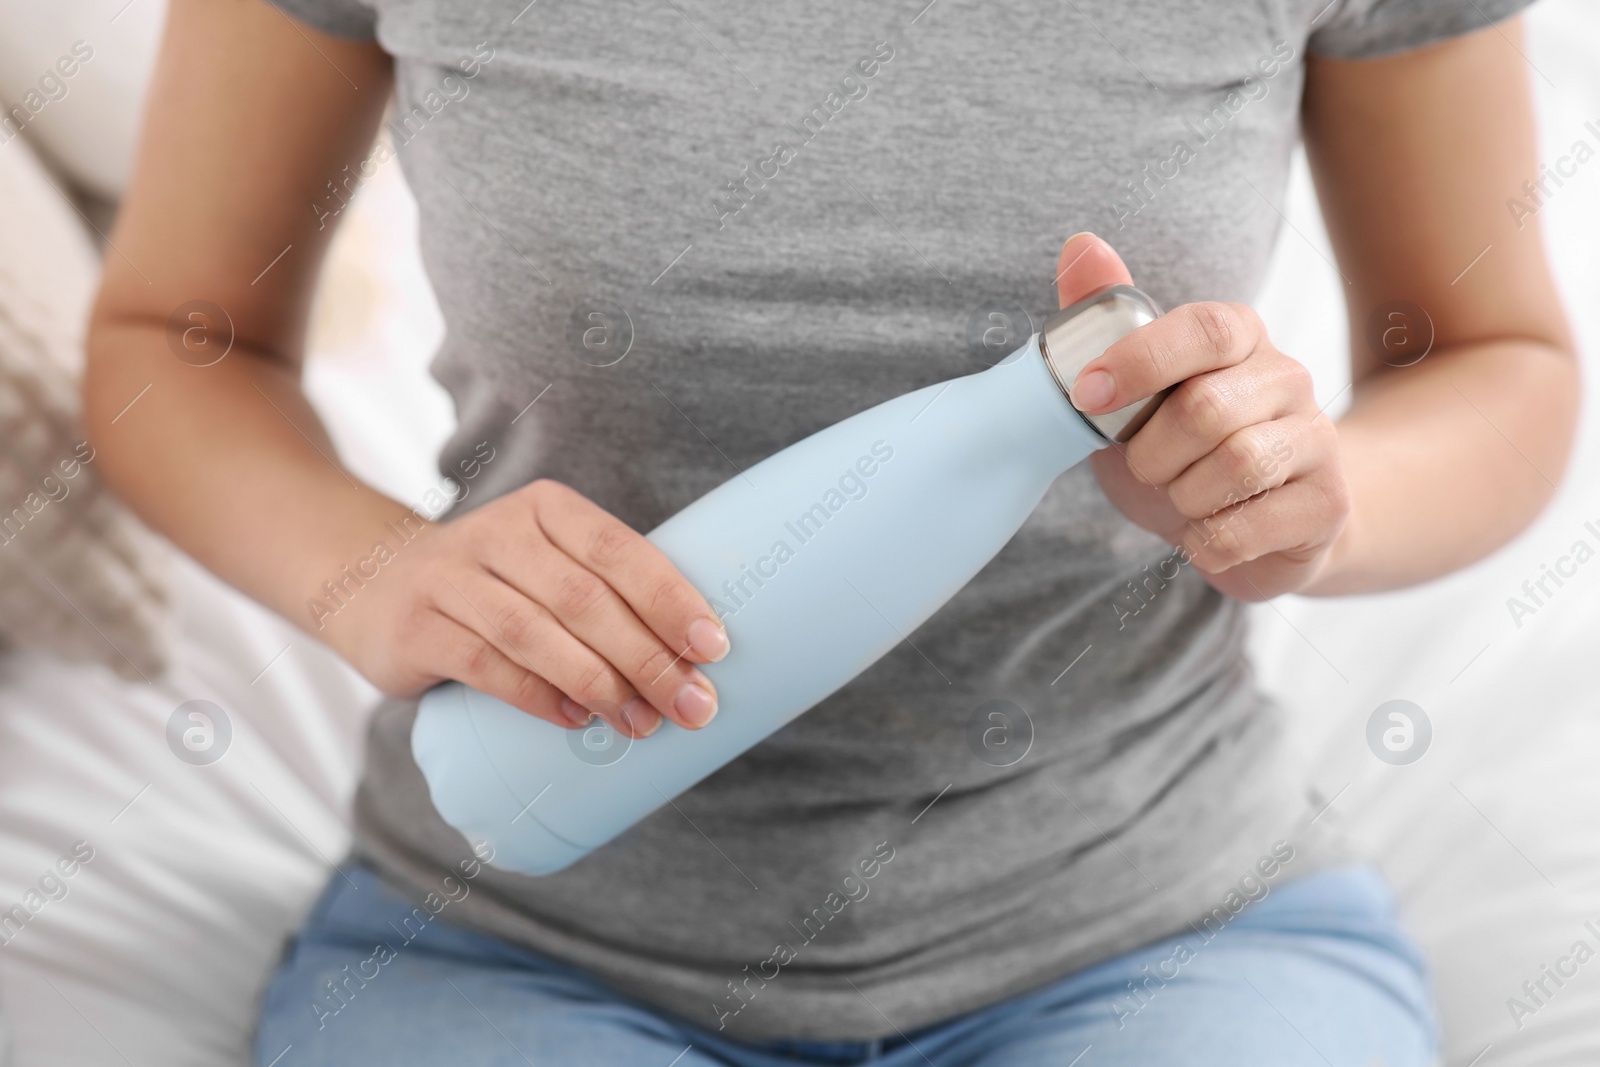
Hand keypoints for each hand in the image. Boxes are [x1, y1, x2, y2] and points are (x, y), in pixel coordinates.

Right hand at [319, 480, 728, 736]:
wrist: (373, 582)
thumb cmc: (496, 584)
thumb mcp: (546, 563)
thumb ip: (606, 593)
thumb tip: (694, 662)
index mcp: (546, 508)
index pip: (619, 550)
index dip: (670, 598)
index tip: (715, 647)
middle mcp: (498, 532)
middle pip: (585, 598)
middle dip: (648, 657)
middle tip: (692, 705)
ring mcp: (450, 578)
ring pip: (537, 633)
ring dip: (599, 684)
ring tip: (642, 723)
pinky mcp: (416, 628)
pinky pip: (486, 666)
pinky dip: (539, 696)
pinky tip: (577, 719)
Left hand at [1053, 233, 1350, 600]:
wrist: (1255, 527)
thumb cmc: (1181, 450)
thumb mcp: (1129, 390)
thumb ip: (1103, 319)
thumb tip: (1080, 243)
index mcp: (1240, 336)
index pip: (1204, 329)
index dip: (1139, 361)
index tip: (1085, 396)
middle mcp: (1288, 377)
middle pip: (1207, 408)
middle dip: (1152, 453)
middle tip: (1147, 467)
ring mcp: (1317, 440)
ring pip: (1236, 465)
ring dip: (1182, 496)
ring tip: (1182, 498)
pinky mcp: (1327, 504)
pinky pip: (1246, 527)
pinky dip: (1205, 540)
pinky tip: (1206, 531)